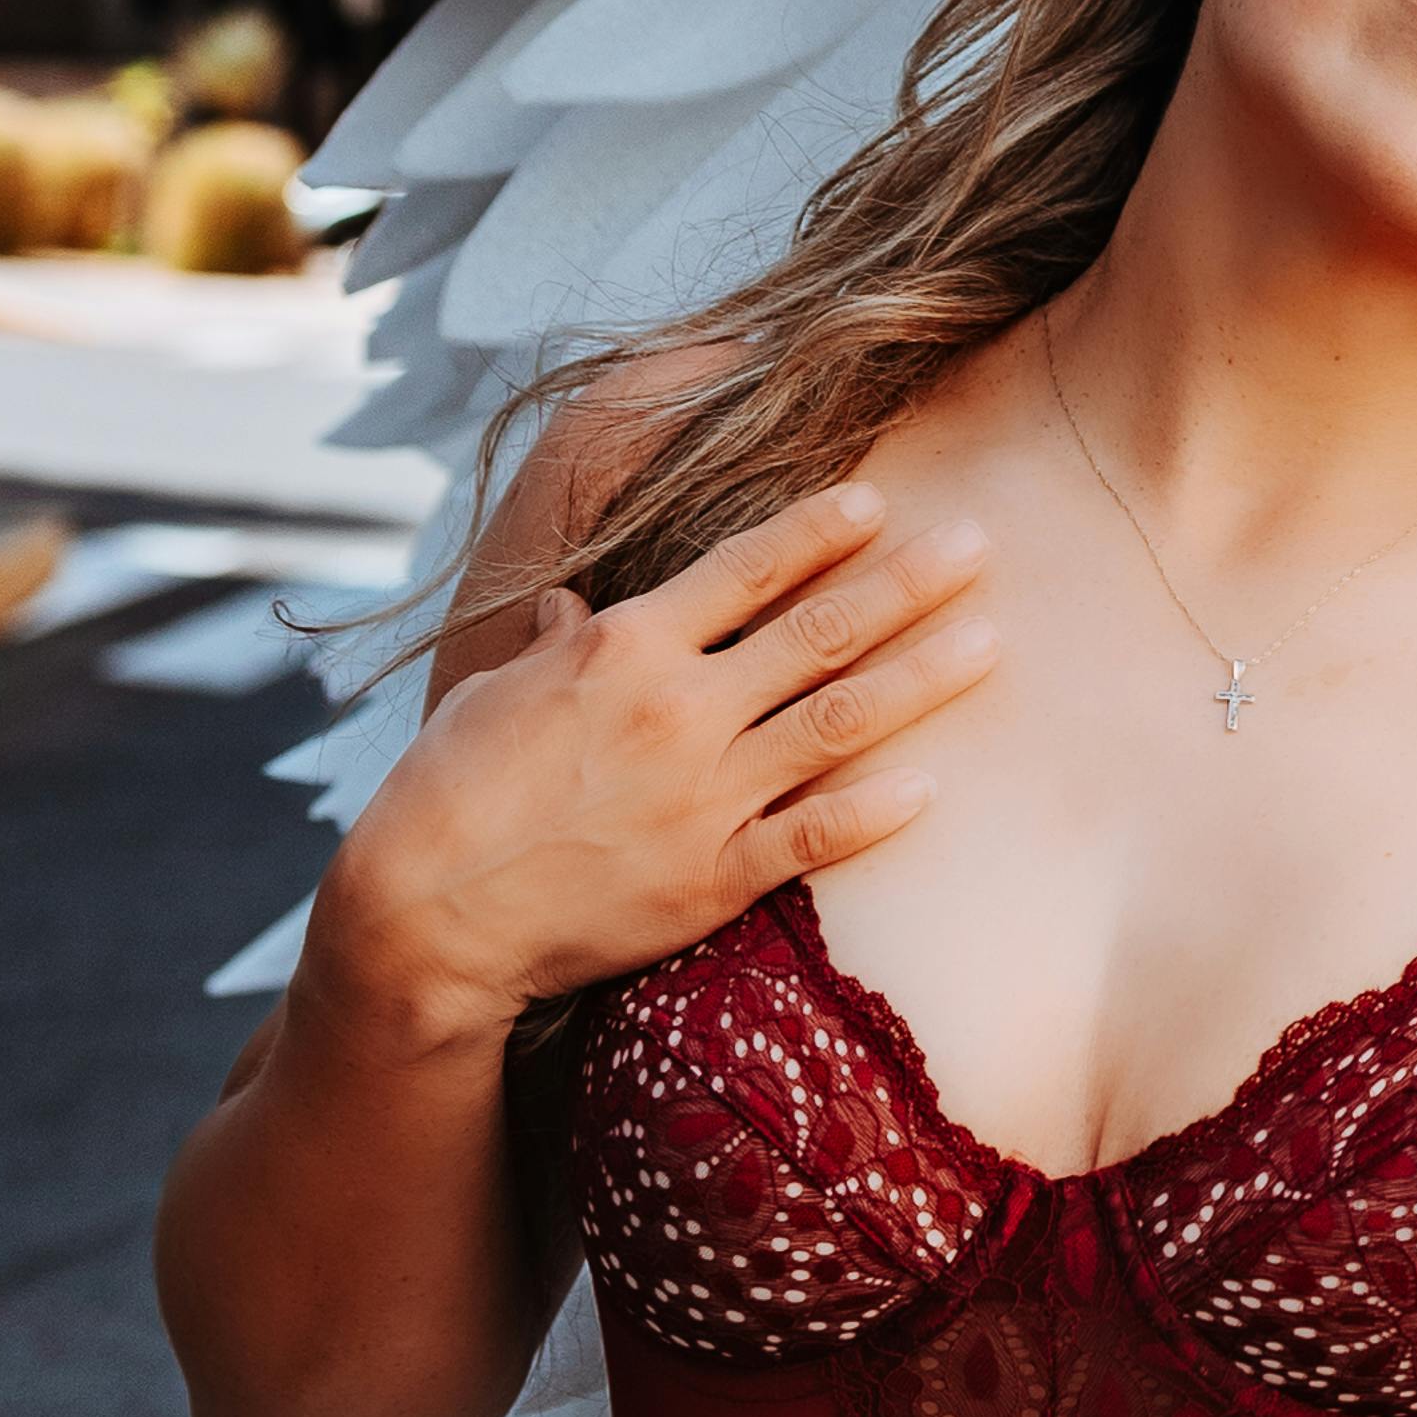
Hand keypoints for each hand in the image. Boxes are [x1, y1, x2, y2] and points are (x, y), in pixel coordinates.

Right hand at [309, 483, 994, 1055]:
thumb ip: (554, 644)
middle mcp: (680, 708)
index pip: (746, 568)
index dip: (819, 530)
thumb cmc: (447, 793)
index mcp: (626, 647)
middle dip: (909, 583)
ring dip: (923, 676)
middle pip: (821, 631)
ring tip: (991, 641)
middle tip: (981, 545)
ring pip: (841, 721)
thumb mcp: (495, 692)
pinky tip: (932, 785)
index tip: (879, 500)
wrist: (425, 916)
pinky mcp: (712, 877)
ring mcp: (703, 793)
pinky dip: (876, 810)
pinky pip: (815, 836)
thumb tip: (572, 605)